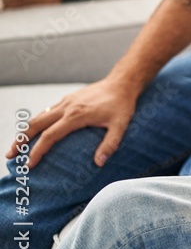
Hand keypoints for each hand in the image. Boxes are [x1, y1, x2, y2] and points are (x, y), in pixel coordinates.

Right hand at [6, 77, 137, 166]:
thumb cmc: (122, 105)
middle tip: (10, 156)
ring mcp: (64, 102)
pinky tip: (34, 132)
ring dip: (25, 132)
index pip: (50, 136)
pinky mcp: (67, 99)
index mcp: (76, 116)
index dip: (38, 151)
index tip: (29, 165)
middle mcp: (66, 108)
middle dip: (20, 141)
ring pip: (38, 117)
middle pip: (35, 125)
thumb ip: (110, 144)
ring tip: (16, 146)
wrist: (121, 83)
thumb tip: (99, 163)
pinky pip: (46, 112)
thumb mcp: (121, 125)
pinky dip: (36, 123)